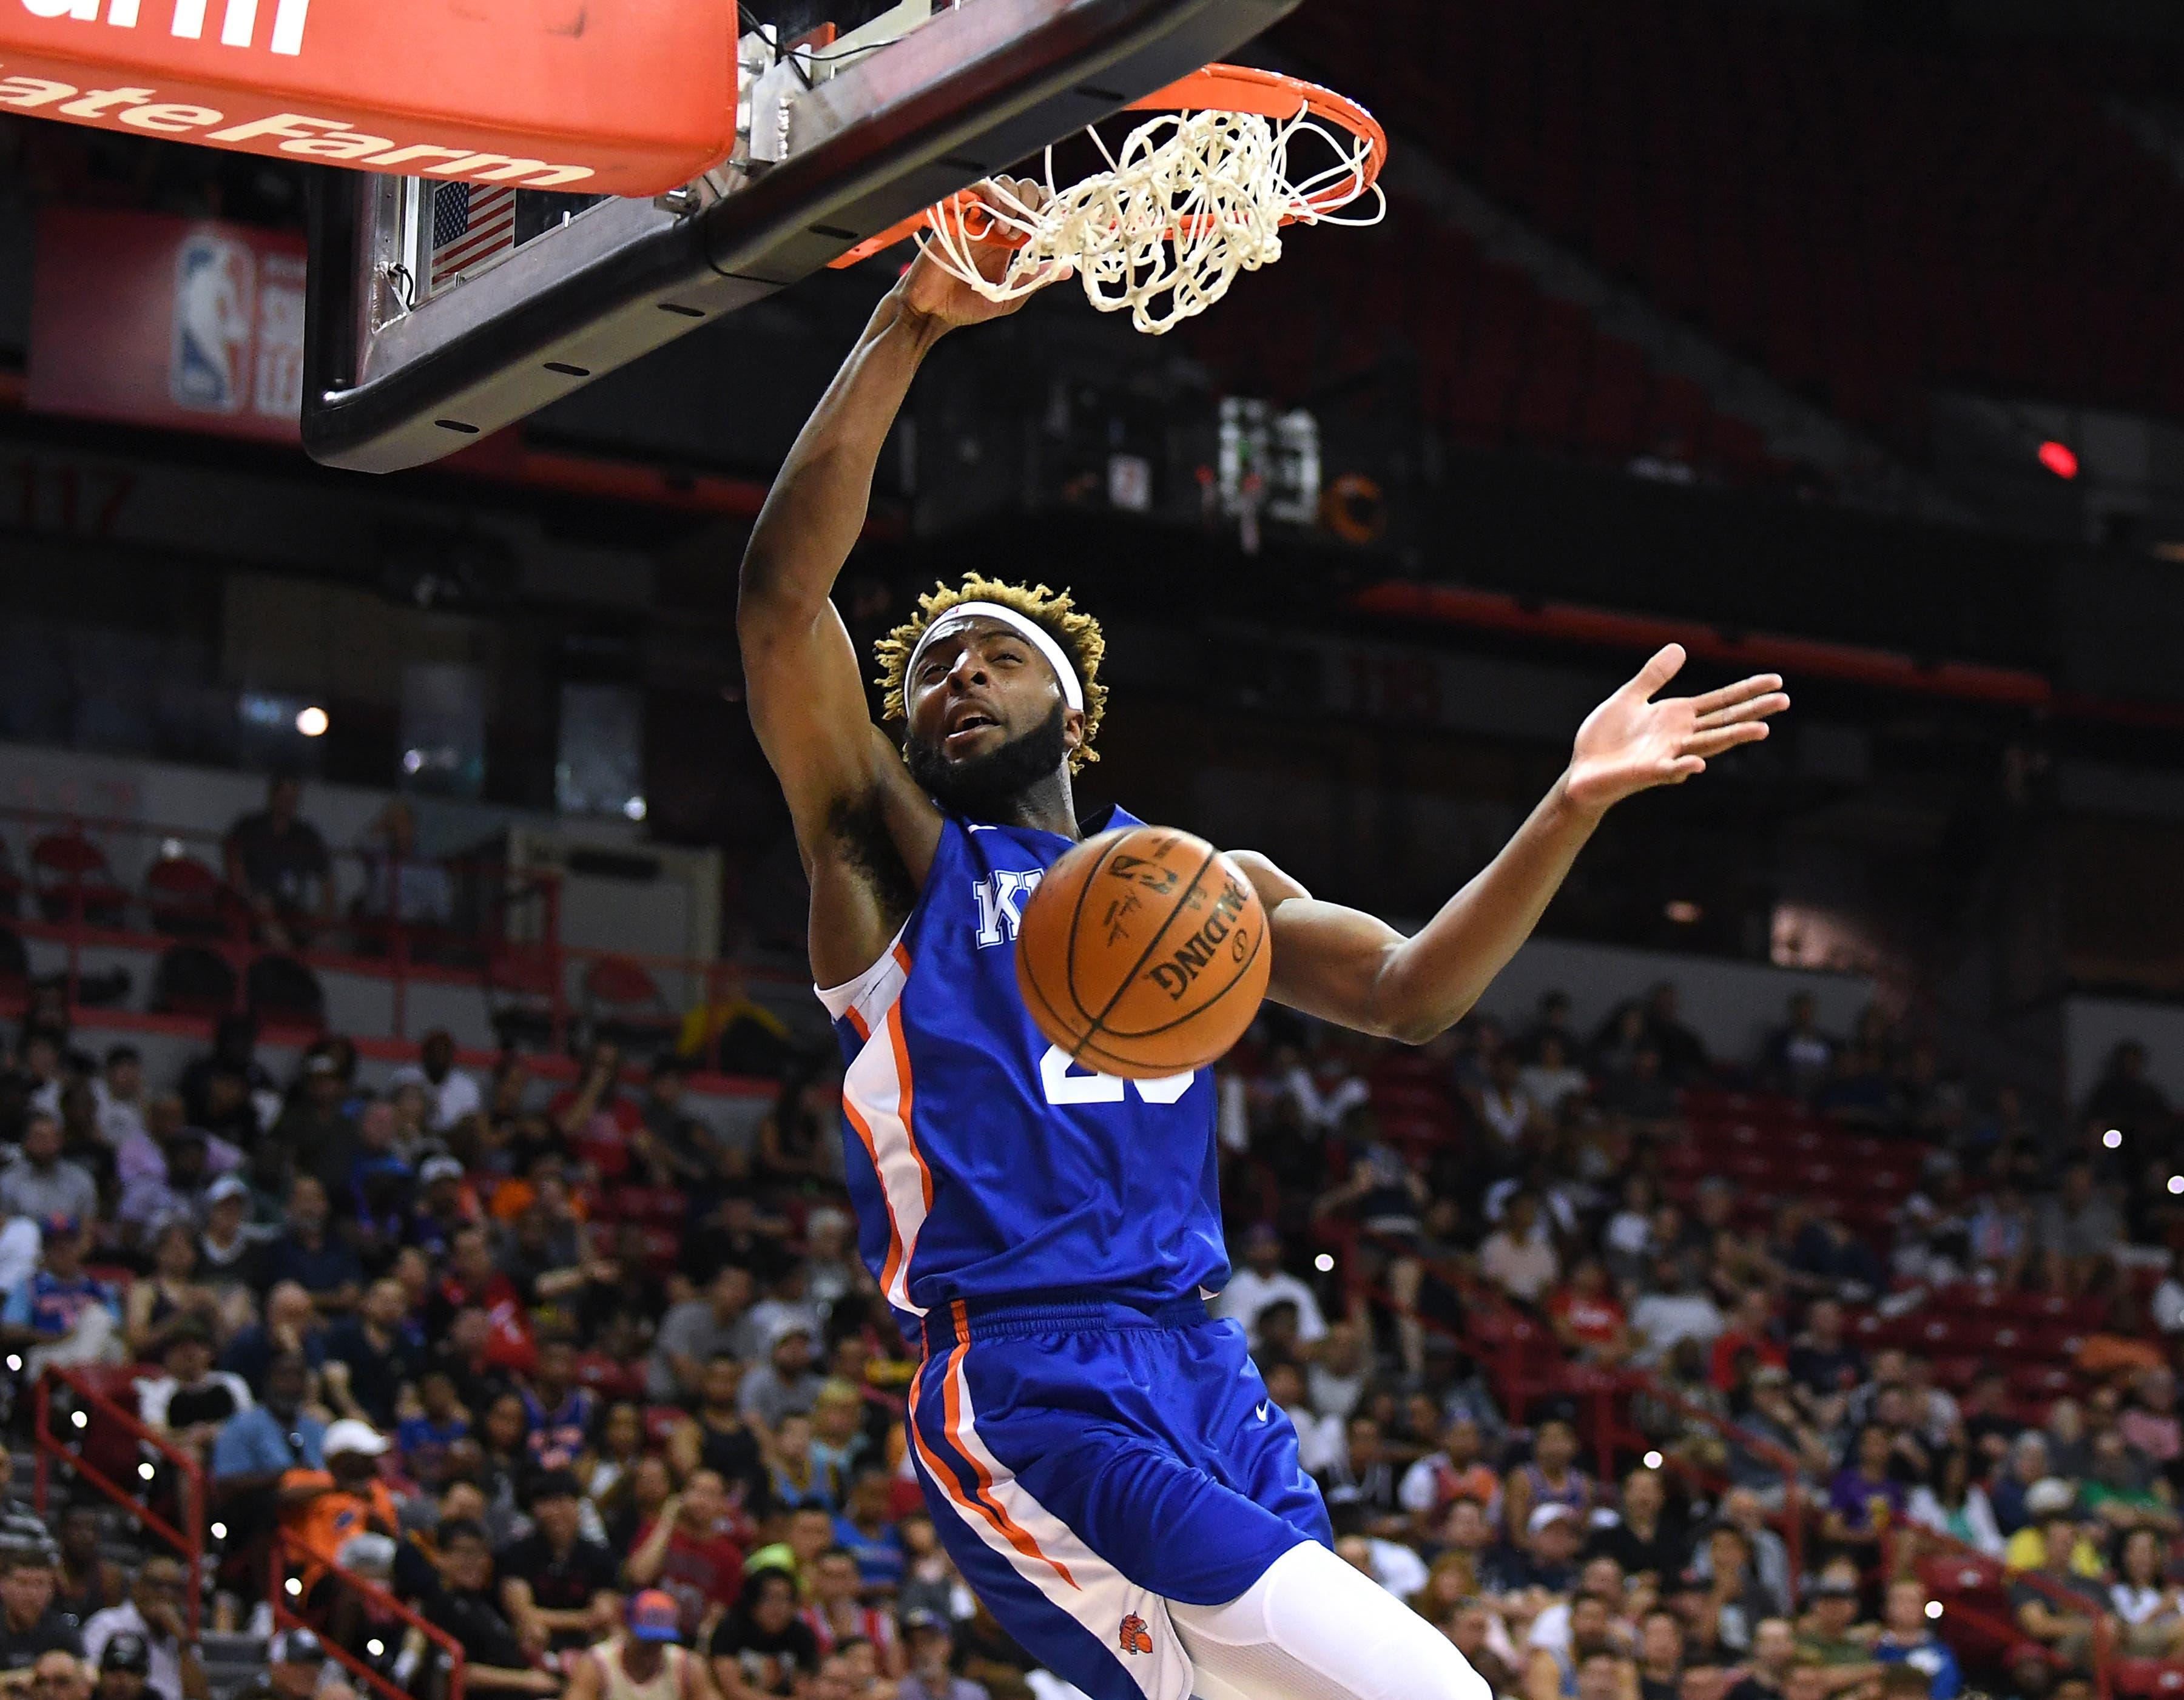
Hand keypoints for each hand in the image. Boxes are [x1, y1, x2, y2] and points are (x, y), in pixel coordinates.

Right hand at [897, 177, 1063, 329]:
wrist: (931, 310)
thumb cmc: (966, 306)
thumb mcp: (1009, 298)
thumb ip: (1034, 280)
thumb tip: (1067, 269)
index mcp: (1012, 240)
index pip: (1036, 209)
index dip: (1047, 210)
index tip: (1052, 226)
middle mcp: (995, 224)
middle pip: (1021, 191)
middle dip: (1030, 202)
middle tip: (1023, 231)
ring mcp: (975, 217)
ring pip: (1000, 185)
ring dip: (1010, 200)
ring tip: (1007, 228)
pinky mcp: (954, 214)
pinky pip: (971, 189)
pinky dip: (986, 194)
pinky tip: (991, 215)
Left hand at [1562, 644, 1788, 817]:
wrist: (1581, 773)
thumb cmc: (1605, 740)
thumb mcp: (1629, 699)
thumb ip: (1653, 676)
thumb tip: (1680, 647)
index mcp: (1677, 717)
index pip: (1720, 701)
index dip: (1747, 691)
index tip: (1776, 681)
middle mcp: (1679, 737)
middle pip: (1723, 721)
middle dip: (1753, 711)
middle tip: (1785, 701)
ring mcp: (1666, 755)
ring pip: (1706, 745)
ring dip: (1733, 737)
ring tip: (1763, 729)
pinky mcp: (1645, 772)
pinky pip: (1667, 770)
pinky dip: (1682, 766)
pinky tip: (1698, 764)